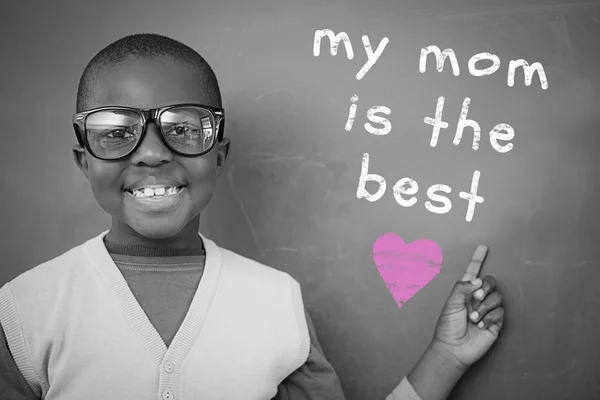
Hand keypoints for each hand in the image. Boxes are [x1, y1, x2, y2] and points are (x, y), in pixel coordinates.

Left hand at [430, 245, 504, 368]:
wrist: (453, 348)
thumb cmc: (448, 326)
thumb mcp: (451, 304)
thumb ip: (462, 288)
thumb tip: (478, 280)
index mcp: (465, 291)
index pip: (473, 272)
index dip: (477, 259)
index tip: (483, 247)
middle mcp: (477, 298)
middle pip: (490, 282)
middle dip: (486, 287)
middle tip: (476, 297)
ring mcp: (487, 310)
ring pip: (497, 297)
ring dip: (485, 306)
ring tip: (473, 318)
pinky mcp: (495, 322)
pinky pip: (500, 312)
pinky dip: (490, 318)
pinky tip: (480, 325)